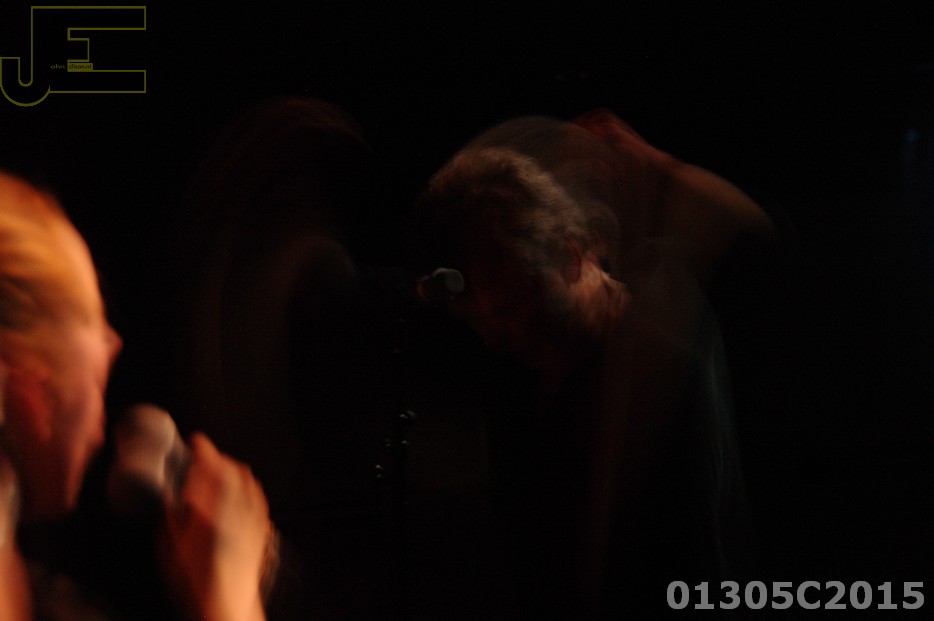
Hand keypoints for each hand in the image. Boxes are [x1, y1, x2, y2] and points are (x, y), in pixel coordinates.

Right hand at [162, 433, 270, 620]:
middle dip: (217, 458)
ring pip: (248, 482)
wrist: (227, 607)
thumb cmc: (196, 583)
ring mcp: (252, 519)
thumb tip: (171, 496)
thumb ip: (172, 518)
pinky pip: (259, 498)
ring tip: (219, 471)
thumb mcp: (170, 549)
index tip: (196, 441)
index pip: (211, 468)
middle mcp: (236, 511)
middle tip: (202, 456)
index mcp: (211, 511)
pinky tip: (242, 490)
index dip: (203, 449)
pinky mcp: (261, 530)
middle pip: (233, 470)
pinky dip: (248, 487)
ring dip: (233, 470)